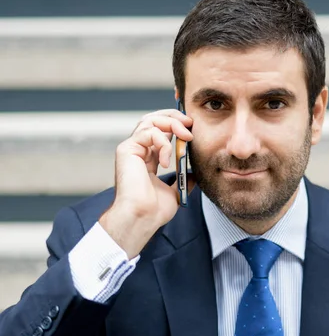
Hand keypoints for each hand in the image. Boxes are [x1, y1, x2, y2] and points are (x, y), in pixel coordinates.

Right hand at [99, 109, 193, 257]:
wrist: (143, 218)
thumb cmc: (154, 210)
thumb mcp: (176, 190)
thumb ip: (184, 178)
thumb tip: (195, 172)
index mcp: (148, 157)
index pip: (160, 130)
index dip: (176, 124)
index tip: (192, 129)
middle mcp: (138, 150)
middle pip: (153, 118)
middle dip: (174, 117)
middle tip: (190, 124)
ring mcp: (131, 148)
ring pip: (150, 120)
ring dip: (172, 124)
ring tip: (186, 137)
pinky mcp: (126, 149)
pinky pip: (148, 133)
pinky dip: (163, 143)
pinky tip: (167, 161)